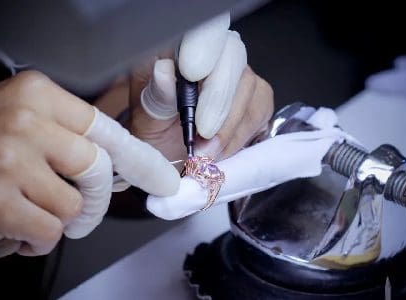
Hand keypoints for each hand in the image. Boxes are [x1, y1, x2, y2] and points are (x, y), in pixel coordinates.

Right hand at [0, 71, 178, 257]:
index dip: (136, 159)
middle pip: (98, 169)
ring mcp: (12, 162)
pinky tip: (12, 231)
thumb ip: (60, 134)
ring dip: (57, 222)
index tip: (161, 179)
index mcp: (35, 95)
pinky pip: (50, 232)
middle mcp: (26, 122)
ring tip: (27, 215)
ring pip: (75, 206)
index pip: (104, 129)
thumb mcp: (12, 118)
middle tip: (77, 208)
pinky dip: (36, 241)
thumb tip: (113, 165)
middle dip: (94, 198)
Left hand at [126, 13, 273, 162]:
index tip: (191, 73)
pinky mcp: (256, 97)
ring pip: (249, 84)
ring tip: (206, 152)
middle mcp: (211, 54)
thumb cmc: (157, 136)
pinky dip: (240, 135)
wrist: (172, 161)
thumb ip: (156, 97)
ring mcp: (236, 74)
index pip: (199, 31)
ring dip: (228, 125)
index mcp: (176, 50)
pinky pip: (260, 108)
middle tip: (202, 133)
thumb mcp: (145, 120)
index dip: (202, 47)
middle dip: (218, 98)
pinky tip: (220, 149)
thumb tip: (163, 72)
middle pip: (232, 54)